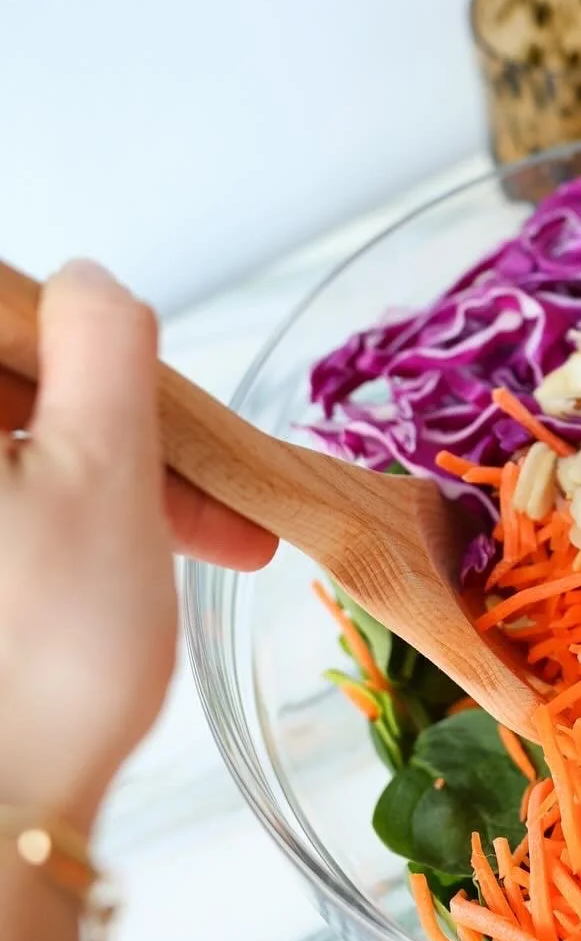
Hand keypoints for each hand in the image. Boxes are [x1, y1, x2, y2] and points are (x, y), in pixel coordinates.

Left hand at [0, 262, 272, 830]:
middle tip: (201, 491)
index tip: (152, 397)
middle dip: (104, 423)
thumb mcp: (107, 468)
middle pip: (2, 393)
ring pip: (4, 457)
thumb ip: (103, 338)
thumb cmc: (41, 660)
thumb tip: (88, 280)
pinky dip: (50, 527)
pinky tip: (113, 571)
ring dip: (93, 481)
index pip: (0, 313)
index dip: (80, 338)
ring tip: (192, 546)